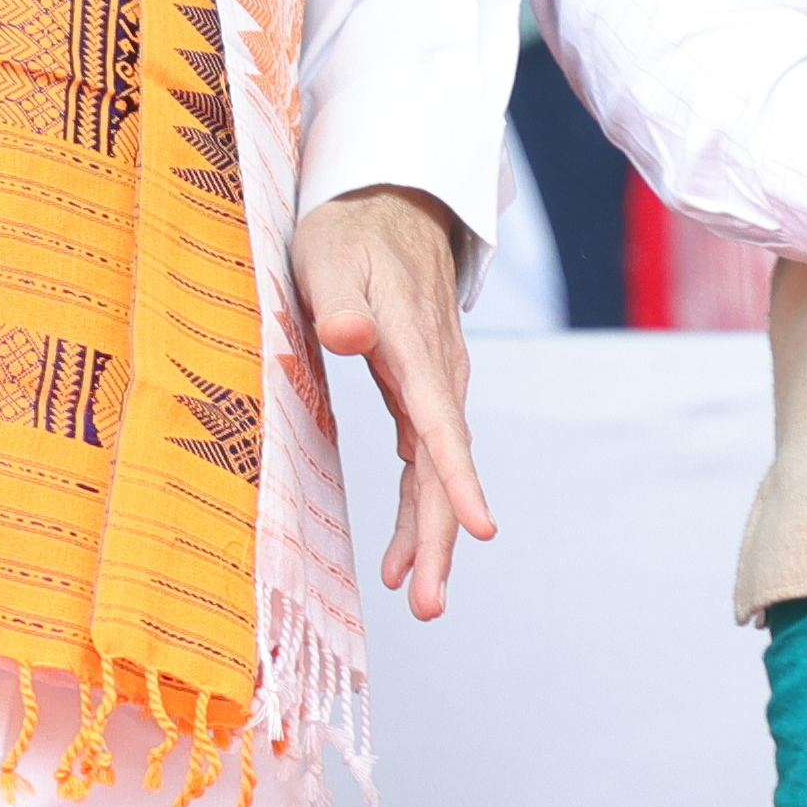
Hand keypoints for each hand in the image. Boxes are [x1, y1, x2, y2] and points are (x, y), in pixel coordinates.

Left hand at [294, 188, 496, 616]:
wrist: (391, 202)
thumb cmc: (349, 230)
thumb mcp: (327, 255)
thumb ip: (338, 299)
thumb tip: (348, 336)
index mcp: (413, 344)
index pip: (439, 420)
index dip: (456, 477)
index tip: (479, 528)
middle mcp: (438, 372)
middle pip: (443, 465)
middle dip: (438, 537)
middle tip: (426, 605)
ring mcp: (438, 384)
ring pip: (439, 471)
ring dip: (430, 535)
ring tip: (416, 597)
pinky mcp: (427, 393)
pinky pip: (427, 461)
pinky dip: (418, 509)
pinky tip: (397, 555)